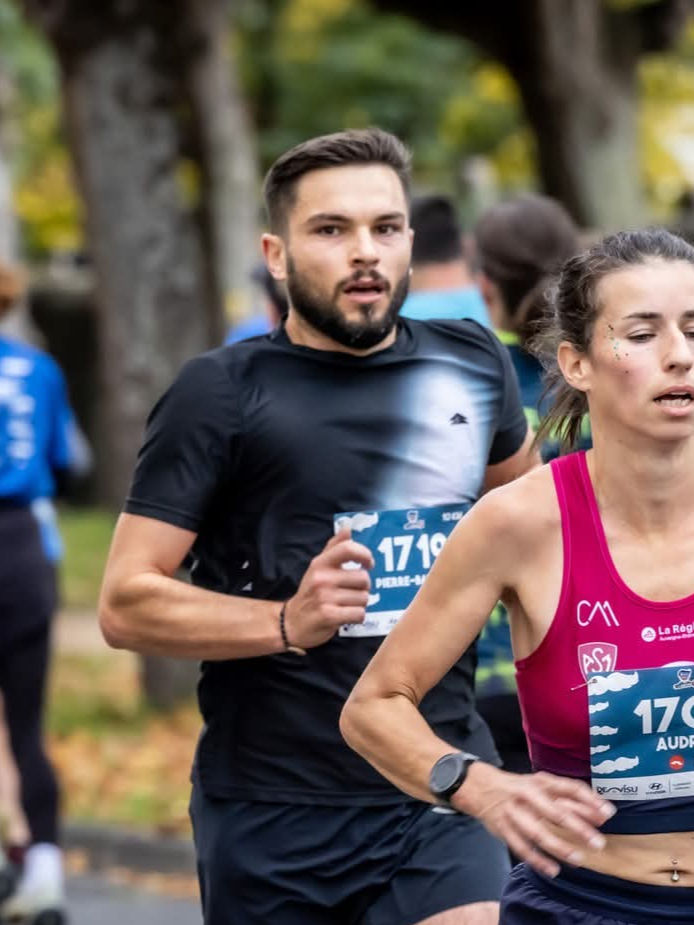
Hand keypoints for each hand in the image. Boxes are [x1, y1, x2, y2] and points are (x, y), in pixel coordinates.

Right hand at [283, 529, 373, 649]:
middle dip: (362, 588)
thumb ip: (334, 547)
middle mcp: (322, 578)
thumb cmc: (311, 592)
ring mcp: (324, 597)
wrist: (292, 622)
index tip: (368, 564)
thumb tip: (347, 528)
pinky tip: (345, 616)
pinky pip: (359, 614)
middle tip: (350, 593)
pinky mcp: (328, 615)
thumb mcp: (318, 567)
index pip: (347, 549)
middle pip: (363, 578)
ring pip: (363, 598)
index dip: (364, 554)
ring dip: (359, 604)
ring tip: (345, 605)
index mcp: (320, 563)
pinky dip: (357, 617)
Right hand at [453, 763, 615, 877]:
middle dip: (579, 828)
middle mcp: (527, 795)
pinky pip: (521, 847)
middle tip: (598, 843)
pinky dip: (537, 860)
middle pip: (556, 812)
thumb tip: (602, 813)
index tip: (608, 813)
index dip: (589, 800)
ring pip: (538, 833)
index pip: (569, 788)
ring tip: (578, 859)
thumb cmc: (519, 788)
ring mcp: (514, 813)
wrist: (480, 786)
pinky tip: (553, 870)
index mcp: (540, 782)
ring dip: (559, 847)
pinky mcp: (503, 828)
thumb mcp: (542, 785)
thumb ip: (570, 798)